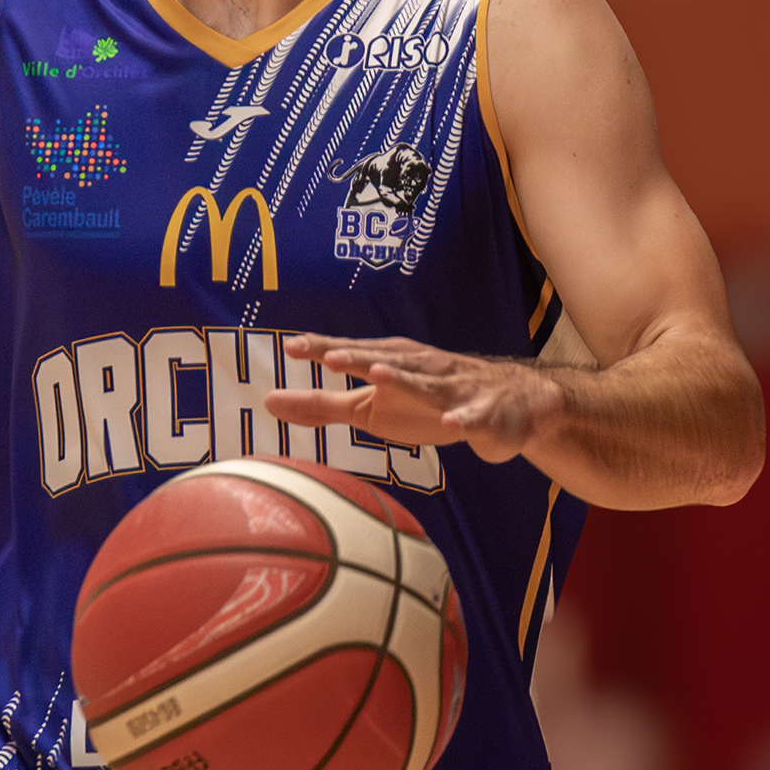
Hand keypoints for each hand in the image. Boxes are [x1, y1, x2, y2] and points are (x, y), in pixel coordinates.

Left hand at [266, 335, 554, 463]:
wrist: (501, 405)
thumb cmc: (424, 402)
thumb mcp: (368, 407)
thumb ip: (320, 406)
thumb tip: (267, 401)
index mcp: (388, 362)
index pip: (349, 354)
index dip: (322, 350)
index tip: (291, 346)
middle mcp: (417, 368)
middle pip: (383, 362)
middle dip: (358, 358)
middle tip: (330, 356)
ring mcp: (450, 390)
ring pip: (424, 385)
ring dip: (403, 379)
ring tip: (378, 376)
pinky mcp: (479, 415)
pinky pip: (469, 418)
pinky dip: (462, 419)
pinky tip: (452, 423)